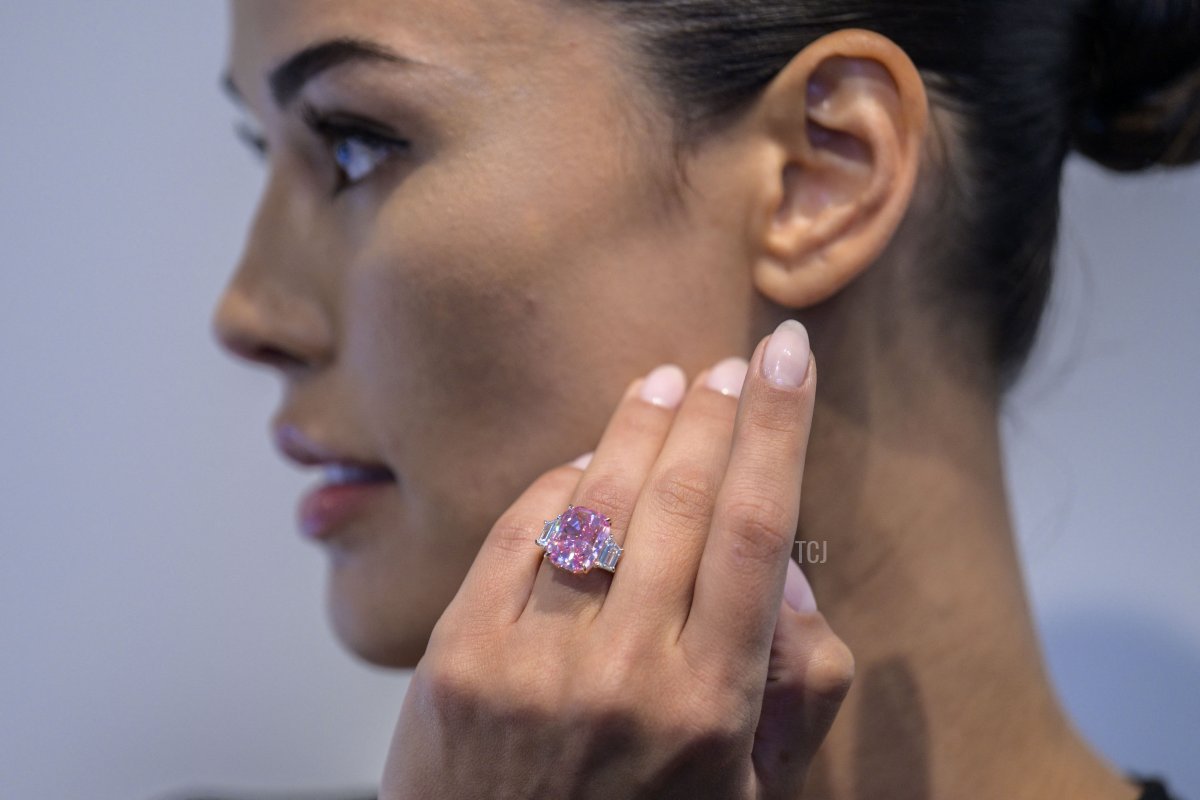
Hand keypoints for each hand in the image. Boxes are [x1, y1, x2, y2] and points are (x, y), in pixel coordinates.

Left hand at [381, 320, 852, 799]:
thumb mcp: (750, 786)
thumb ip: (795, 682)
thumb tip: (786, 565)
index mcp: (713, 705)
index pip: (758, 529)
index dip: (777, 428)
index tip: (792, 355)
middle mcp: (625, 673)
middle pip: (680, 499)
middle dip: (715, 414)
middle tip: (734, 364)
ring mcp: (533, 663)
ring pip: (596, 504)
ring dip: (637, 430)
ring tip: (666, 384)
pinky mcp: (458, 660)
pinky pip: (516, 537)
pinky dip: (555, 487)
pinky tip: (583, 460)